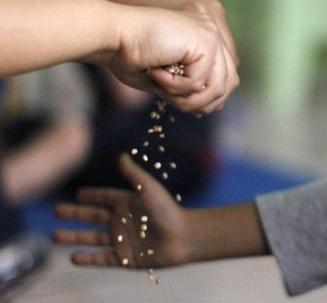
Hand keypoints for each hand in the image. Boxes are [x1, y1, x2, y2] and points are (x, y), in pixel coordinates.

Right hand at [54, 154, 191, 267]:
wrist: (183, 238)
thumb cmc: (168, 211)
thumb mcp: (148, 189)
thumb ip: (133, 174)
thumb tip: (121, 155)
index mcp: (127, 203)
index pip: (104, 198)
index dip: (91, 196)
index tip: (77, 193)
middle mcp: (122, 221)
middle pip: (92, 218)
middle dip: (74, 215)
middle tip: (56, 211)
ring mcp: (122, 240)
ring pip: (92, 239)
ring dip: (74, 237)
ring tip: (55, 236)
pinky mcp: (125, 259)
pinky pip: (102, 259)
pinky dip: (88, 259)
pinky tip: (73, 257)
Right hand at [104, 2, 239, 114]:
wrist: (111, 35)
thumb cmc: (129, 55)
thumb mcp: (168, 77)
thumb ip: (191, 88)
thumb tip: (216, 106)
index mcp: (205, 36)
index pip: (226, 76)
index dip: (208, 97)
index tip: (183, 103)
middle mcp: (212, 31)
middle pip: (229, 82)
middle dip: (202, 102)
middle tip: (173, 100)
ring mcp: (210, 34)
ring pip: (218, 86)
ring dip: (189, 99)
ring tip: (164, 91)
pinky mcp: (205, 40)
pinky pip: (199, 82)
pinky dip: (176, 87)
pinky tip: (157, 74)